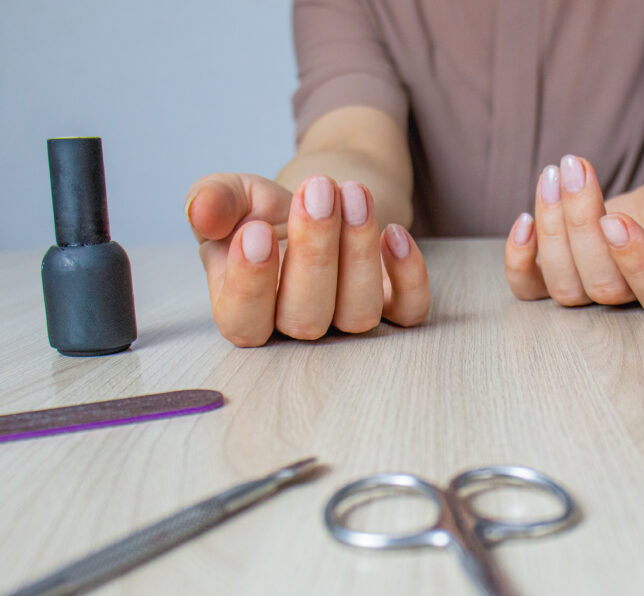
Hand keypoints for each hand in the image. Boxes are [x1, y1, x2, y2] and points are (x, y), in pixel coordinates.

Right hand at [185, 173, 429, 346]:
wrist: (321, 202)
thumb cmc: (267, 212)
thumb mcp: (234, 197)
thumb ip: (213, 201)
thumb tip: (201, 210)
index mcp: (245, 307)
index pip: (242, 321)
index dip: (250, 284)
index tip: (257, 230)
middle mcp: (296, 324)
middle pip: (306, 319)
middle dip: (314, 253)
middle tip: (318, 189)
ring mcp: (346, 320)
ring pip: (358, 315)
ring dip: (359, 252)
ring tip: (354, 192)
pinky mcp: (394, 308)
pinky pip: (409, 312)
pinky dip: (409, 277)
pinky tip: (394, 232)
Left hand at [504, 155, 643, 314]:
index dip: (635, 261)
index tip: (617, 217)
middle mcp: (633, 295)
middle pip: (601, 285)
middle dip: (581, 224)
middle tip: (575, 167)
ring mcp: (593, 289)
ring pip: (564, 286)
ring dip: (551, 229)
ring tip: (556, 173)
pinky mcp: (563, 275)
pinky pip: (531, 288)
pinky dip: (519, 261)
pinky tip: (525, 219)